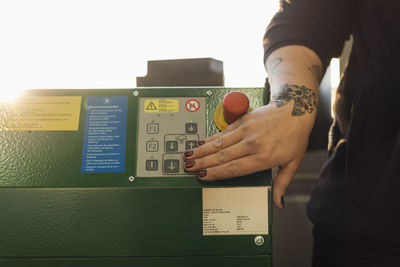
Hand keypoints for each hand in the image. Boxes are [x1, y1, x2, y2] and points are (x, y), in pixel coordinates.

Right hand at [183, 103, 314, 207]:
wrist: (296, 108)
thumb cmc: (295, 136)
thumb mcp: (293, 162)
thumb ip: (282, 183)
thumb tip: (278, 202)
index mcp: (264, 157)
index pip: (234, 168)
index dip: (216, 174)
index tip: (203, 177)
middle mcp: (253, 143)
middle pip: (222, 156)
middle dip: (203, 163)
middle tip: (188, 168)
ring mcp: (247, 130)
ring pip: (219, 143)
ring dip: (202, 150)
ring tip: (188, 156)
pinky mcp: (243, 120)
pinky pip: (223, 132)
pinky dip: (210, 138)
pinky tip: (201, 142)